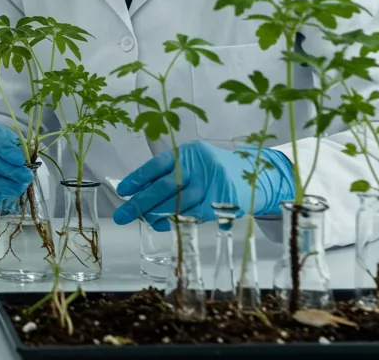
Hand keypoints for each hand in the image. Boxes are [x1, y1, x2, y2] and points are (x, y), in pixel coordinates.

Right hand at [0, 123, 33, 210]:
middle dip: (8, 170)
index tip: (21, 160)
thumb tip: (28, 162)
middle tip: (26, 177)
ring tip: (19, 188)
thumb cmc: (11, 149)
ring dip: (2, 185)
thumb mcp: (19, 143)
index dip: (6, 149)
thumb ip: (23, 150)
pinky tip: (7, 196)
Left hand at [111, 140, 294, 230]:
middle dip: (141, 202)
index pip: (159, 164)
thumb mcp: (193, 163)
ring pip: (179, 203)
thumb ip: (169, 173)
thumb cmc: (214, 170)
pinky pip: (194, 215)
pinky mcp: (223, 203)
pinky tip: (162, 224)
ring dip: (157, 214)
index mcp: (189, 153)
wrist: (256, 175)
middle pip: (166, 186)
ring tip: (142, 220)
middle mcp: (200, 167)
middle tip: (122, 215)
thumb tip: (136, 191)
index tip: (123, 191)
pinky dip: (175, 221)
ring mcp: (213, 185)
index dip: (139, 177)